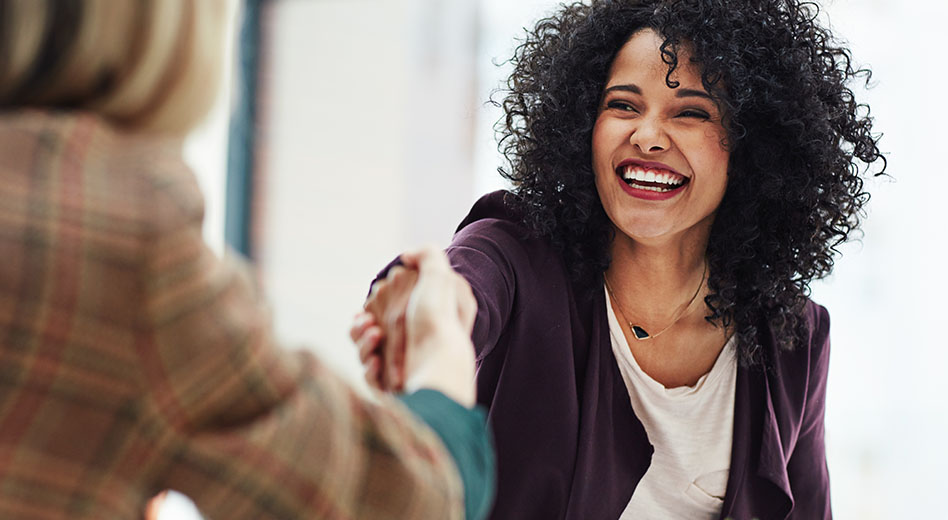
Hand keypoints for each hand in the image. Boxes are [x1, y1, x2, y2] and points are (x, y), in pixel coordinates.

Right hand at [351, 246, 476, 405]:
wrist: (440, 364)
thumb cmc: (439, 320)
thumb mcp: (440, 277)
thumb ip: (427, 256)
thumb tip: (407, 255)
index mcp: (418, 321)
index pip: (384, 311)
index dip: (373, 306)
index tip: (373, 302)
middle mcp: (409, 345)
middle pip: (368, 331)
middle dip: (361, 325)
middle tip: (368, 323)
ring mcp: (400, 367)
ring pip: (364, 353)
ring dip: (362, 343)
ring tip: (375, 336)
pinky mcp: (392, 388)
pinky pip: (370, 377)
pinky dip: (369, 368)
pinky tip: (377, 361)